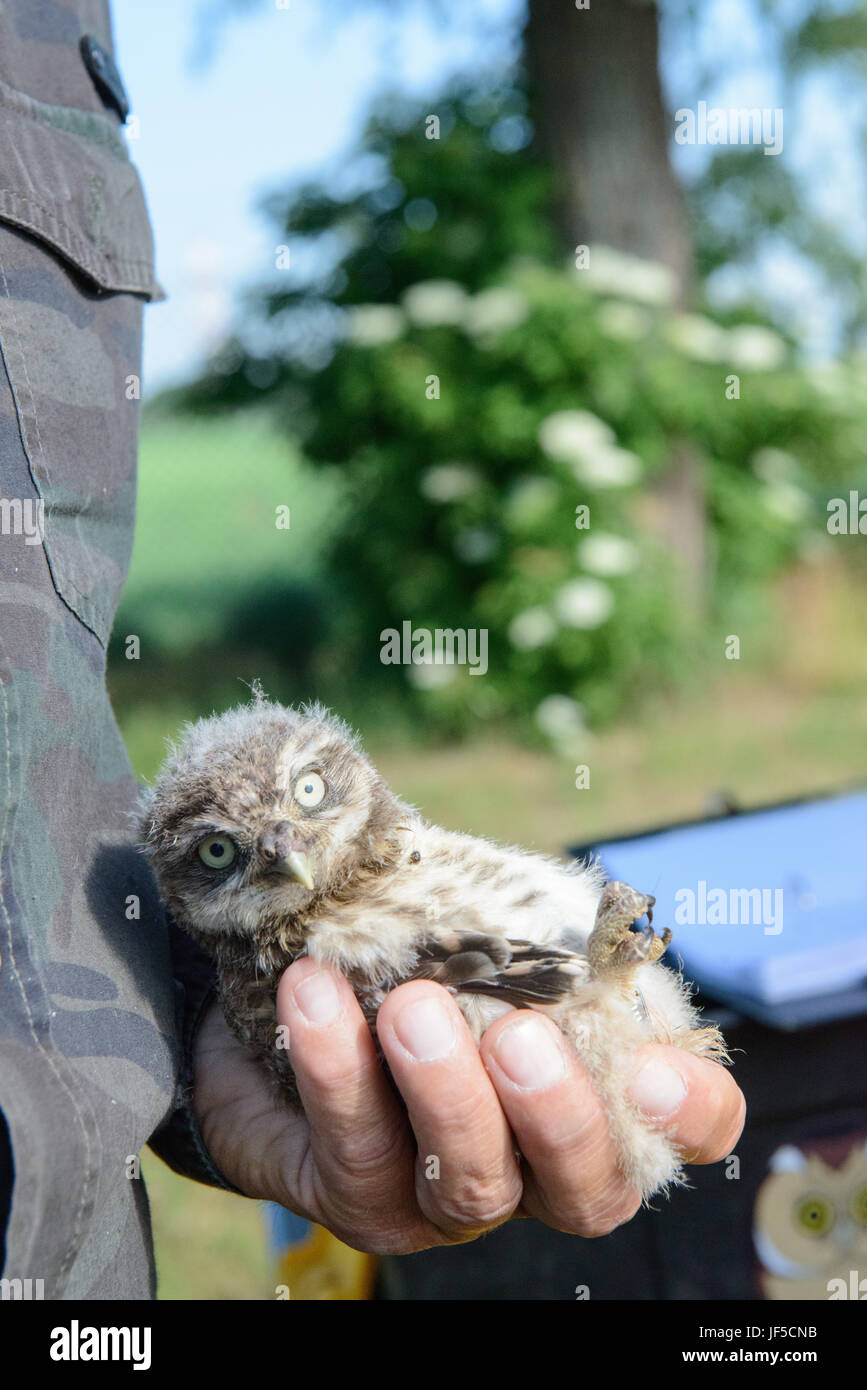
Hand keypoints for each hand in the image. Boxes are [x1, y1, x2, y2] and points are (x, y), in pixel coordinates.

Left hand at [192, 958, 744, 1253]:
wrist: (290, 970)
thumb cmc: (417, 934)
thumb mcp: (488, 905)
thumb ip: (534, 909)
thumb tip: (558, 898)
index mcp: (596, 1086)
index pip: (688, 1127)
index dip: (689, 1110)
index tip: (650, 1067)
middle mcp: (537, 1163)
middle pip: (588, 1190)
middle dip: (557, 1114)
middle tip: (518, 1035)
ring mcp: (449, 1195)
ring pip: (473, 1186)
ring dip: (447, 1095)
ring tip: (412, 1006)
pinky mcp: (358, 1197)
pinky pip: (356, 1158)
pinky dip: (338, 1072)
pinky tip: (314, 995)